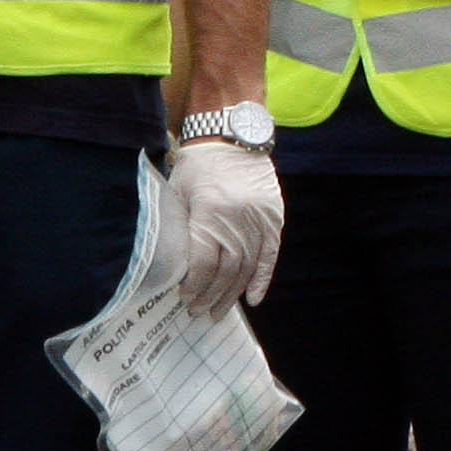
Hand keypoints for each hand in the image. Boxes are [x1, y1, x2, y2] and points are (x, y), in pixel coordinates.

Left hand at [168, 139, 283, 312]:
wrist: (231, 137)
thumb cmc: (197, 168)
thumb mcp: (179, 195)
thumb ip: (181, 230)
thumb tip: (176, 269)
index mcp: (210, 211)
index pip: (203, 262)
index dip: (193, 285)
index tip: (184, 299)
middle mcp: (238, 218)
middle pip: (226, 269)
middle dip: (211, 295)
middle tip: (199, 313)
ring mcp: (259, 218)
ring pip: (247, 266)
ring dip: (233, 292)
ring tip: (220, 311)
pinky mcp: (274, 216)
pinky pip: (270, 254)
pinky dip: (263, 278)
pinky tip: (254, 298)